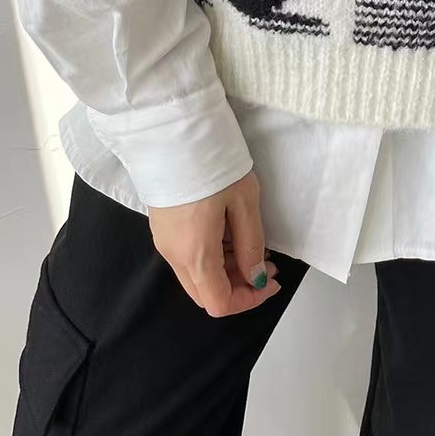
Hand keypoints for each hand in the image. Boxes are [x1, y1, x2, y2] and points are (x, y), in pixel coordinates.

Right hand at [149, 169, 281, 316]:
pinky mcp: (161, 227)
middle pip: (205, 293)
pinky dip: (211, 256)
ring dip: (226, 271)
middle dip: (239, 286)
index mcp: (195, 254)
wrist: (171, 132)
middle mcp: (173, 255)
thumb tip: (256, 277)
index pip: (219, 303)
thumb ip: (250, 245)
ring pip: (196, 276)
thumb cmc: (212, 164)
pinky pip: (187, 257)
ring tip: (253, 244)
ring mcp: (163, 242)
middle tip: (267, 263)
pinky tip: (229, 232)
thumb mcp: (244, 202)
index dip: (249, 300)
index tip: (273, 279)